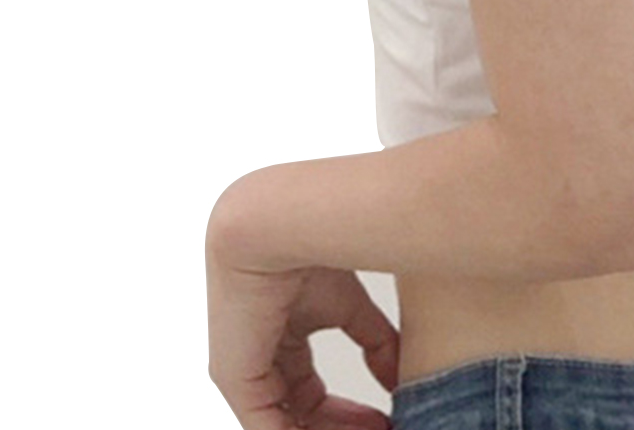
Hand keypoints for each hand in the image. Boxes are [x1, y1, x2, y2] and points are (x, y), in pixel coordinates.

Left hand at [206, 242, 399, 428]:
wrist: (275, 224)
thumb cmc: (307, 248)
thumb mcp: (351, 306)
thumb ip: (376, 342)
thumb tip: (397, 377)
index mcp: (281, 338)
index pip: (310, 395)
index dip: (347, 415)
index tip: (384, 421)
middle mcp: (259, 359)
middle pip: (298, 414)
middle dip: (338, 428)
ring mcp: (244, 371)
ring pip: (283, 422)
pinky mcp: (235, 377)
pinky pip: (268, 425)